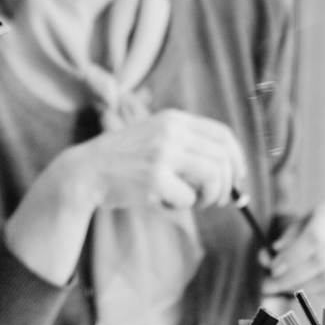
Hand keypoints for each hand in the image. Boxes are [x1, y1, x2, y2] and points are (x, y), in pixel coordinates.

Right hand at [64, 109, 245, 214]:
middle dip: (229, 183)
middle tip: (220, 199)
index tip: (237, 177)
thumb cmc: (124, 160)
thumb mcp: (154, 136)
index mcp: (173, 119)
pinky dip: (184, 205)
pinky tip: (167, 200)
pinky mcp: (154, 178)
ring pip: (213, 175)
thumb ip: (185, 143)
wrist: (86, 171)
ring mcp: (162, 153)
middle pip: (223, 156)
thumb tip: (229, 168)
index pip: (222, 135)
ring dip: (212, 196)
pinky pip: (189, 197)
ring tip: (200, 203)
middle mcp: (170, 131)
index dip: (237, 158)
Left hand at [262, 202, 324, 301]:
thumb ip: (277, 244)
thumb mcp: (290, 230)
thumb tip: (266, 258)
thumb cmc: (306, 232)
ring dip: (304, 288)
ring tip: (284, 290)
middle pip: (321, 260)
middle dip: (292, 277)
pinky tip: (308, 291)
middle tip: (271, 286)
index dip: (292, 257)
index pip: (314, 238)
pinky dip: (323, 294)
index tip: (274, 269)